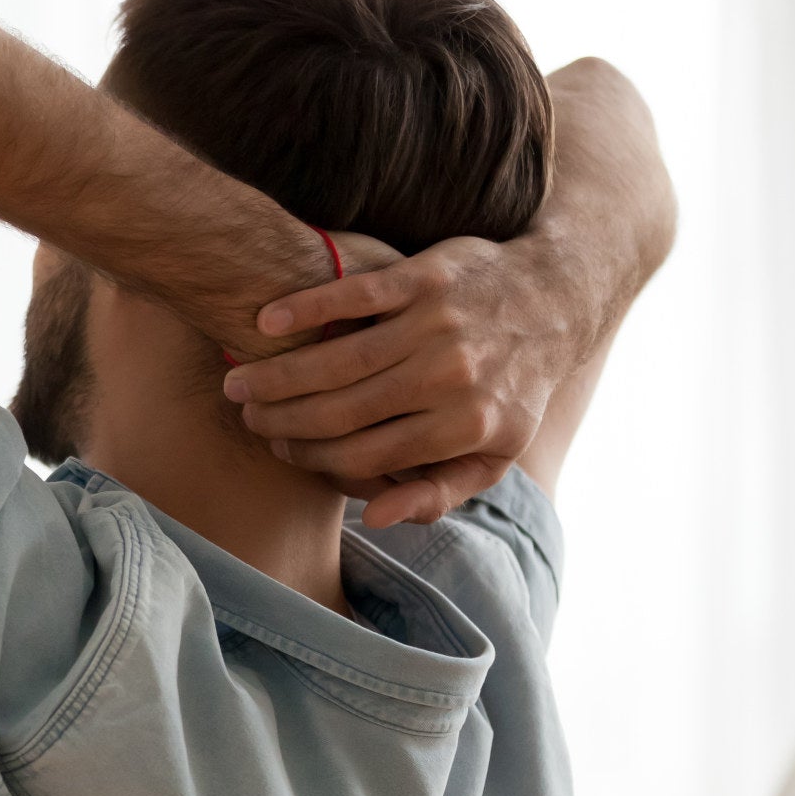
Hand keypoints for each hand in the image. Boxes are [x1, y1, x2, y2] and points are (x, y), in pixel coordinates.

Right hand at [222, 234, 567, 528]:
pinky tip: (266, 322)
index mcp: (465, 426)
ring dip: (277, 374)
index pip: (362, 455)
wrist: (555, 295)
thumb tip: (375, 519)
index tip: (279, 448)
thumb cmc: (513, 382)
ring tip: (240, 381)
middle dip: (281, 419)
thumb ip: (439, 491)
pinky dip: (304, 308)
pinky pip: (353, 297)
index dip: (310, 457)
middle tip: (246, 416)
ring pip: (337, 359)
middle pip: (341, 411)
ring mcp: (437, 325)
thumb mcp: (494, 450)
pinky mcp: (424, 277)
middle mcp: (450, 377)